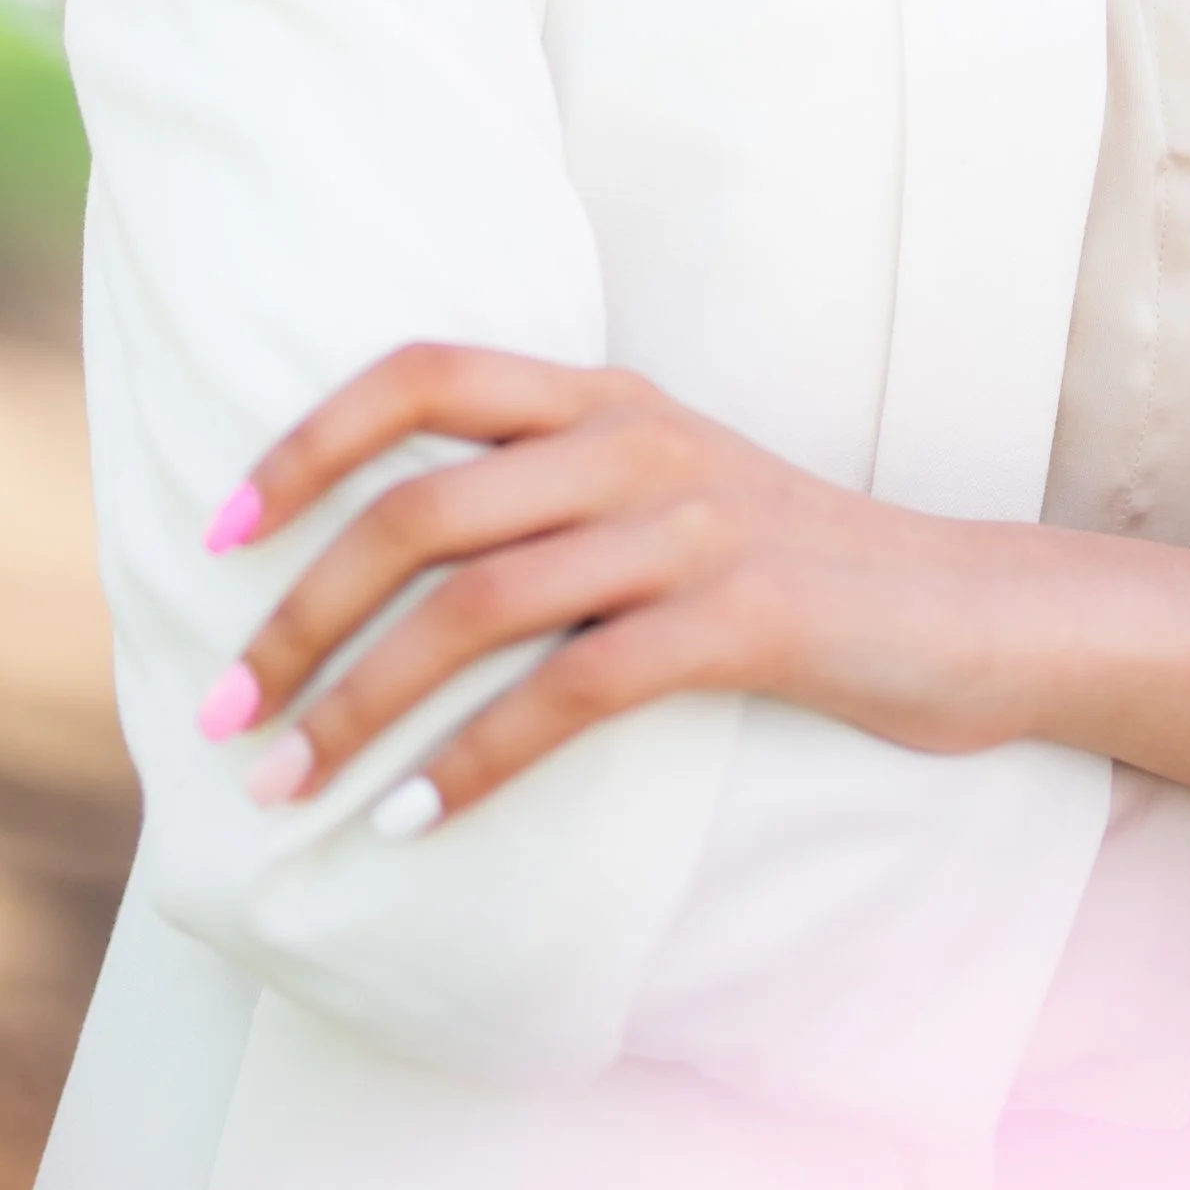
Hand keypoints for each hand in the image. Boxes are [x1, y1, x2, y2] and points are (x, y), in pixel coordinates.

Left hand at [192, 346, 1189, 851]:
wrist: (971, 612)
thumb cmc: (791, 569)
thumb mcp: (660, 499)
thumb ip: (543, 502)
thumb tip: (372, 575)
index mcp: (606, 395)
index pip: (422, 369)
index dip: (307, 440)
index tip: (218, 534)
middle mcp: (637, 440)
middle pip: (420, 508)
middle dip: (298, 613)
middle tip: (224, 713)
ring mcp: (692, 525)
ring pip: (477, 604)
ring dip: (359, 704)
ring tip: (285, 787)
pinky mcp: (744, 618)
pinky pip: (573, 689)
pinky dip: (475, 761)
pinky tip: (412, 820)